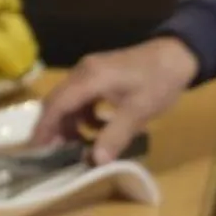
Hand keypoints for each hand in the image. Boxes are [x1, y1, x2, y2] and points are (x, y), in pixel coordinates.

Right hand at [33, 37, 199, 162]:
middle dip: (54, 129)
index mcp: (89, 78)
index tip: (37, 151)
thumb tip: (96, 161)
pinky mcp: (99, 75)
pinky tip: (98, 129)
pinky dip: (83, 116)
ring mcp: (90, 71)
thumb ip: (115, 135)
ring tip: (78, 147)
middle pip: (57, 102)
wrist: (179, 54)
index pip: (57, 105)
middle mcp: (83, 72)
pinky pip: (81, 98)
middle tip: (54, 155)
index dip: (45, 129)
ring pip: (69, 101)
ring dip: (70, 124)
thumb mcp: (139, 111)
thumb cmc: (159, 81)